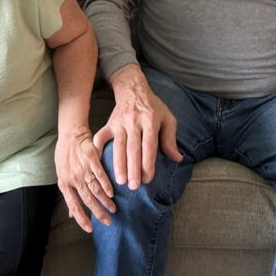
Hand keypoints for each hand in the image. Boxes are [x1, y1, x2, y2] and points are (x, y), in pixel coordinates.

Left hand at [55, 125, 115, 232]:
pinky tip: (112, 192)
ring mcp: (82, 168)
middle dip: (98, 213)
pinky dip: (106, 185)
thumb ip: (69, 193)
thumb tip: (71, 214)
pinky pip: (100, 174)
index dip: (82, 219)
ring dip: (105, 201)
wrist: (70, 133)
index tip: (91, 229)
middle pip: (87, 200)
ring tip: (113, 208)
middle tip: (108, 222)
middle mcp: (73, 178)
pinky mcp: (91, 158)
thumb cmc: (65, 154)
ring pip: (95, 189)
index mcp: (64, 183)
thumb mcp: (62, 174)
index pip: (73, 206)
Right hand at [93, 64, 182, 190]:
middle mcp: (134, 121)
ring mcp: (119, 122)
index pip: (149, 145)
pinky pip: (101, 137)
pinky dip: (98, 150)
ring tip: (120, 181)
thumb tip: (178, 159)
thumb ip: (171, 139)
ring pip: (118, 146)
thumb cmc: (153, 107)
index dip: (148, 163)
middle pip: (133, 148)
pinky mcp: (109, 123)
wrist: (133, 88)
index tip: (148, 179)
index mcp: (150, 120)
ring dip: (118, 164)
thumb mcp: (167, 118)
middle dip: (133, 169)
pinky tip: (97, 164)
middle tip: (133, 186)